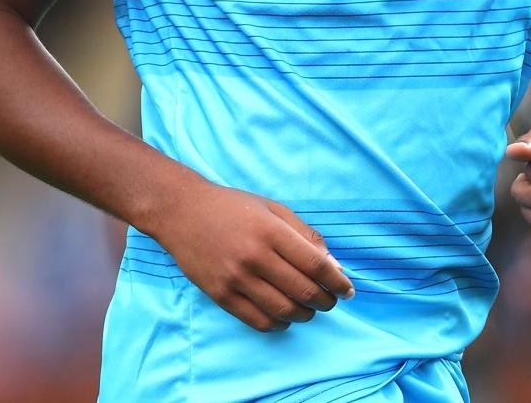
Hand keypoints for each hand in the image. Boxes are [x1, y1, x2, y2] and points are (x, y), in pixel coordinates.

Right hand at [153, 183, 355, 331]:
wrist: (181, 211)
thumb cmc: (233, 207)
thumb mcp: (273, 209)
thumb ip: (305, 235)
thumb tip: (333, 267)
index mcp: (272, 231)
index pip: (316, 266)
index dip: (338, 282)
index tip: (348, 290)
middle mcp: (255, 256)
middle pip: (303, 291)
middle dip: (325, 301)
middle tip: (331, 301)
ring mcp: (235, 278)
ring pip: (283, 310)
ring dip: (305, 314)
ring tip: (309, 309)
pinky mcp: (220, 295)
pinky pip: (257, 321)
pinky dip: (279, 324)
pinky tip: (285, 316)